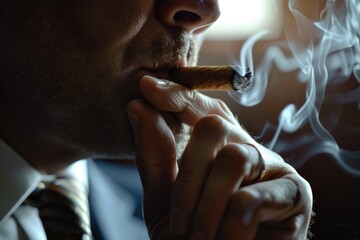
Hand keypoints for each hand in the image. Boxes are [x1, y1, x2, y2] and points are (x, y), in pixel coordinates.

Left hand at [127, 75, 312, 239]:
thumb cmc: (194, 239)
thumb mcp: (165, 199)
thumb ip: (156, 155)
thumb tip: (137, 105)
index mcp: (219, 150)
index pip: (202, 109)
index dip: (177, 95)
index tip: (146, 86)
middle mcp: (248, 150)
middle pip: (215, 127)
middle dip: (189, 173)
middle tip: (178, 222)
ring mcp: (274, 168)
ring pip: (235, 159)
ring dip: (207, 205)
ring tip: (198, 238)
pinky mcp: (296, 194)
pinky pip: (253, 197)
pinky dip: (230, 225)